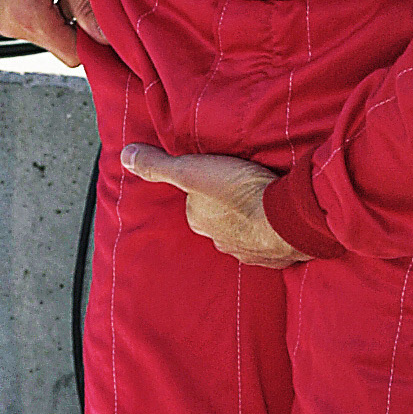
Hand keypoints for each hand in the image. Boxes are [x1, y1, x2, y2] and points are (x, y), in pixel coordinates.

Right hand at [0, 0, 105, 67]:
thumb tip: (104, 34)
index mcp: (30, 16)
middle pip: (54, 41)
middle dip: (68, 18)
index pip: (72, 55)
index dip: (92, 42)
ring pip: (36, 29)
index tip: (98, 21)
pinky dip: (28, 3)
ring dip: (48, 9)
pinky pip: (16, 18)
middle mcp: (7, 25)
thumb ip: (85, 4)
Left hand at [120, 146, 307, 267]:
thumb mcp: (191, 170)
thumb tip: (124, 155)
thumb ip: (157, 165)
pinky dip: (274, 232)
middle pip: (219, 219)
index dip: (206, 186)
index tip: (220, 174)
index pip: (196, 202)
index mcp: (199, 221)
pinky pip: (271, 243)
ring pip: (245, 233)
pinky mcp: (276, 258)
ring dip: (252, 220)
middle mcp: (219, 241)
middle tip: (243, 186)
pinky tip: (281, 219)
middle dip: (229, 206)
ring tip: (264, 202)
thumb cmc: (237, 190)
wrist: (287, 217)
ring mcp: (249, 252)